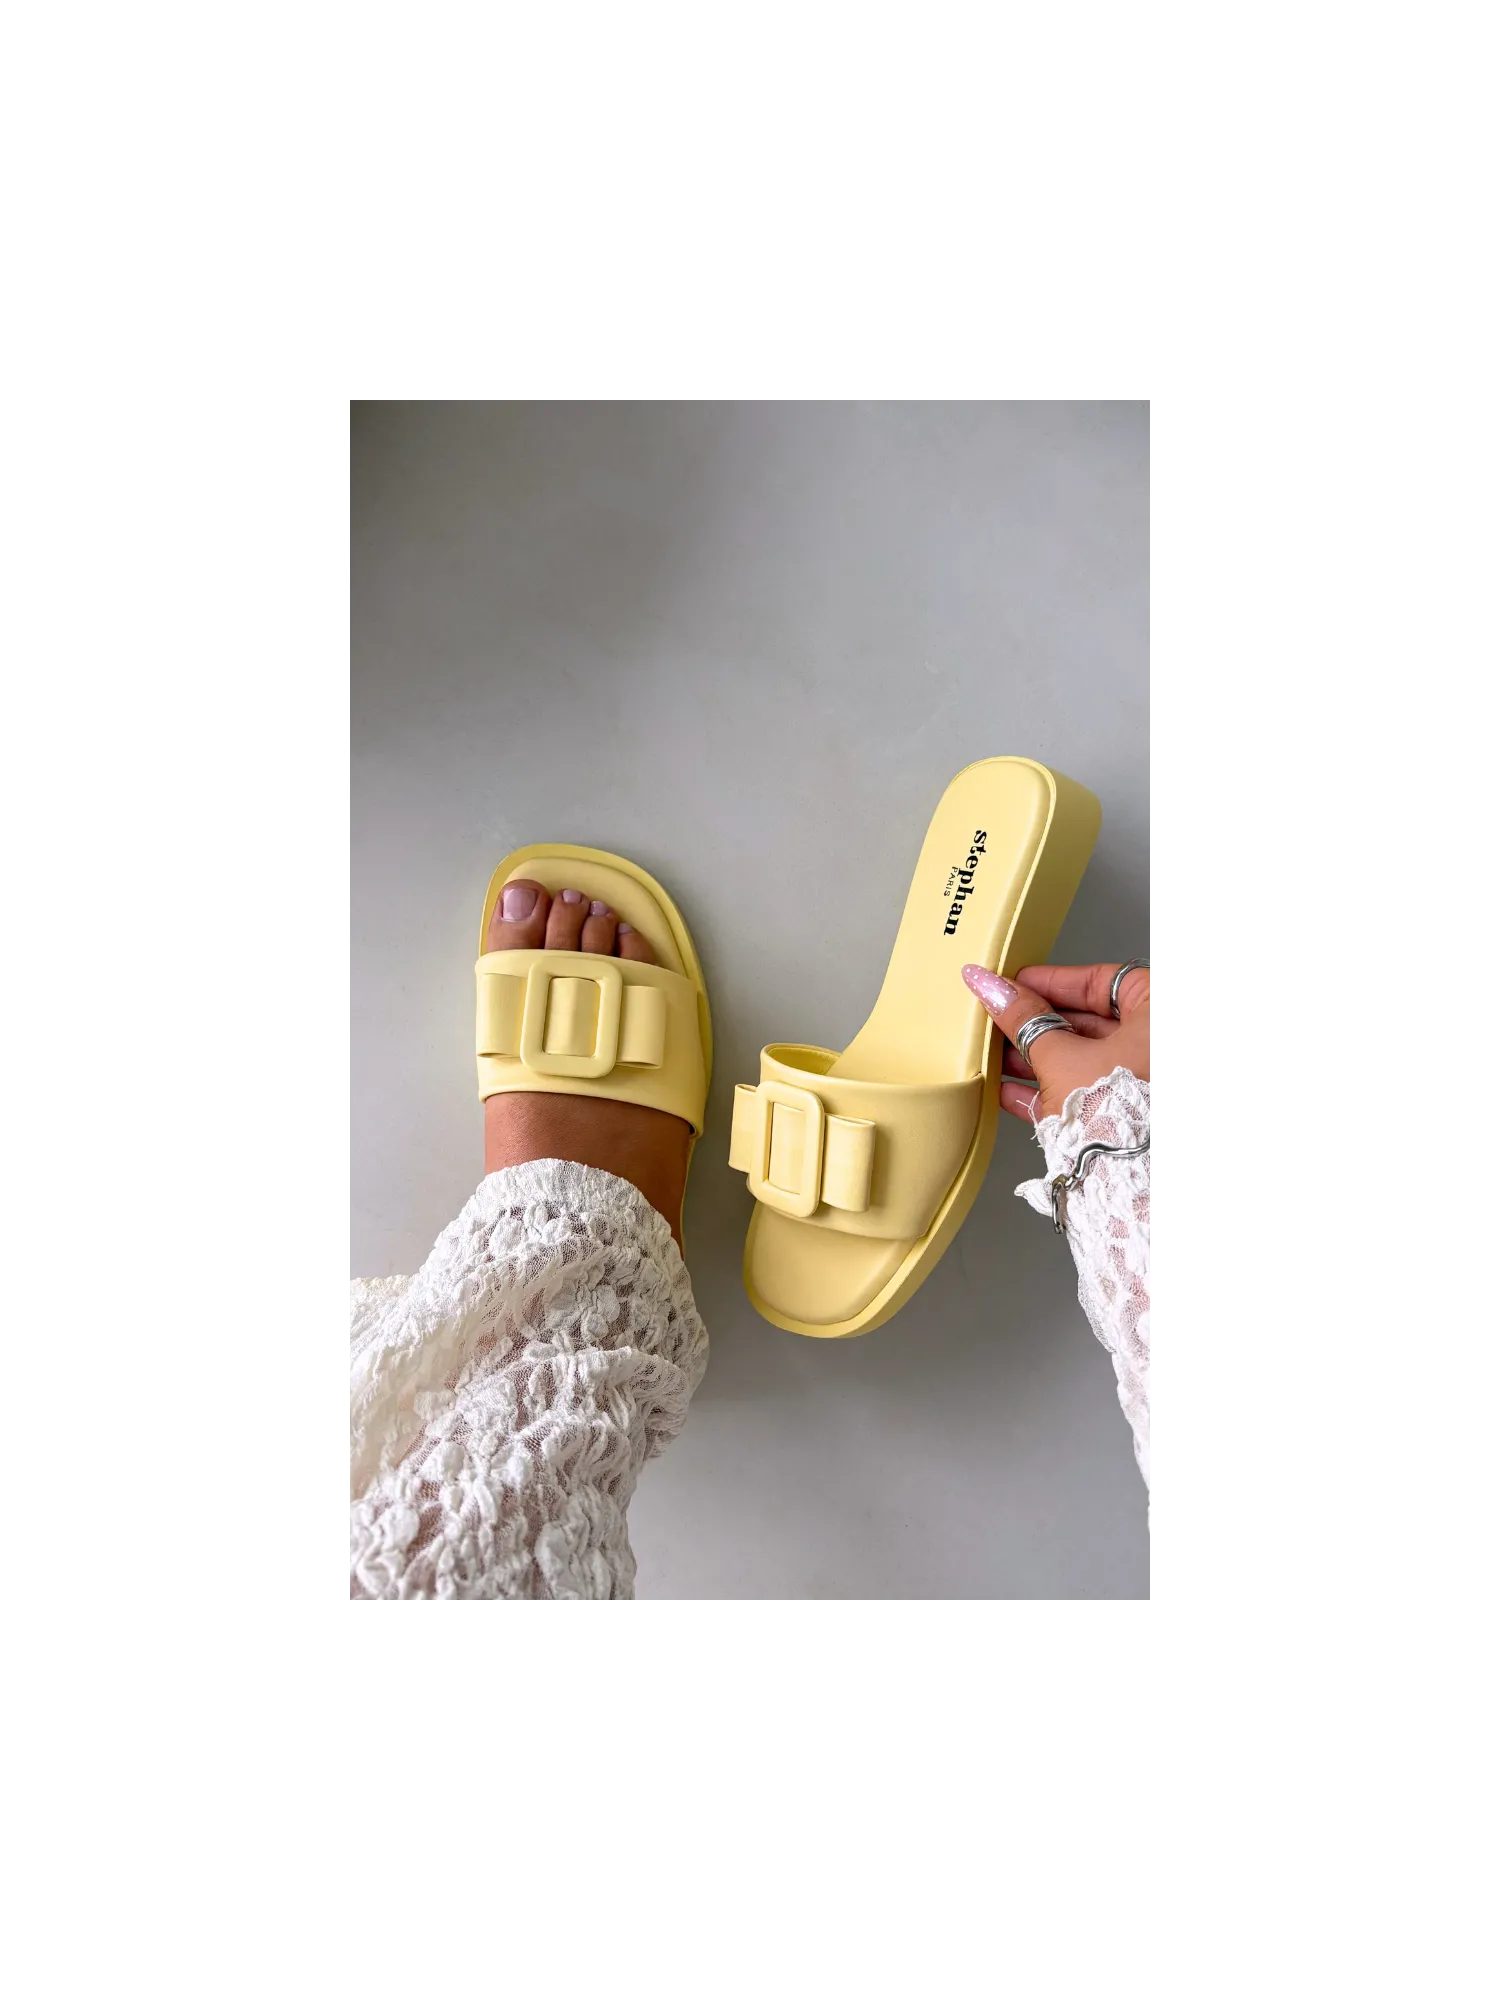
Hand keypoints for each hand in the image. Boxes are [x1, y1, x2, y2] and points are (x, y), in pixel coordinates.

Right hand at [961, 962, 1150, 1123]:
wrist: (1125, 1184)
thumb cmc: (1113, 1111)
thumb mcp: (1059, 1056)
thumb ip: (1024, 1020)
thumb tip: (992, 988)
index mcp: (1158, 1019)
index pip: (1103, 982)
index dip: (1055, 981)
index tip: (1018, 983)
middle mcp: (1156, 1050)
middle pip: (1089, 1023)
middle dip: (1039, 1022)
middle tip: (1000, 1015)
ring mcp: (1141, 1086)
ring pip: (1082, 1060)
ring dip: (1036, 1056)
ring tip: (995, 1053)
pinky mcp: (1122, 1120)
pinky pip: (1081, 1093)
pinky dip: (1046, 1089)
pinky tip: (1007, 1090)